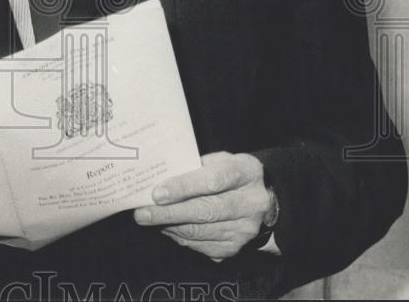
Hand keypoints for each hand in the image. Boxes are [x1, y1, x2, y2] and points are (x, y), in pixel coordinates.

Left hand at [133, 152, 276, 260]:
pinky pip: (201, 246)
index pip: (213, 181)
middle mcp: (251, 203)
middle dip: (169, 213)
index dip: (183, 187)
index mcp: (246, 172)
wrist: (265, 201)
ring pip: (201, 232)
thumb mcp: (221, 160)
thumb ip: (195, 166)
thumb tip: (160, 177)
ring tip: (149, 219)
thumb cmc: (232, 175)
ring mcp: (245, 229)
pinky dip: (180, 237)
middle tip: (143, 213)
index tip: (157, 193)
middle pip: (205, 211)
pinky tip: (167, 228)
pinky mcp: (236, 247)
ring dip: (170, 226)